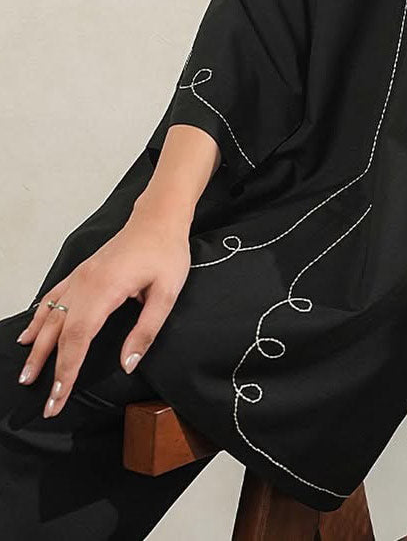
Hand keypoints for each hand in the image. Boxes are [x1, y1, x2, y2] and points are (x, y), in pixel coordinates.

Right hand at [16, 202, 190, 418]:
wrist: (158, 218)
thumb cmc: (165, 251)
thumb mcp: (167, 293)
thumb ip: (146, 330)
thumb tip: (127, 363)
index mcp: (104, 289)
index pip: (77, 339)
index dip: (66, 371)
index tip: (57, 397)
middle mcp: (85, 283)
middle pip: (58, 333)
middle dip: (48, 368)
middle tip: (43, 401)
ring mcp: (80, 276)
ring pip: (50, 316)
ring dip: (37, 347)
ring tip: (27, 373)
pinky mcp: (81, 272)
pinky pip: (53, 297)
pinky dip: (38, 317)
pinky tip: (30, 333)